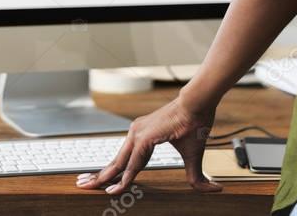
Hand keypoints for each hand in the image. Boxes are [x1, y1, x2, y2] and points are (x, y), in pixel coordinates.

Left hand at [76, 97, 221, 194]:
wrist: (199, 105)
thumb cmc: (195, 124)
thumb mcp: (193, 157)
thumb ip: (196, 176)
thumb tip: (214, 190)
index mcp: (143, 136)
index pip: (125, 160)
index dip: (113, 174)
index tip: (102, 184)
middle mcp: (136, 134)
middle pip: (115, 161)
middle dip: (98, 175)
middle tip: (82, 185)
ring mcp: (138, 134)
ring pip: (119, 162)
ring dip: (105, 177)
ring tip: (91, 187)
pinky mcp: (144, 136)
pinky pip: (132, 162)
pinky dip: (125, 176)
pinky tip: (116, 187)